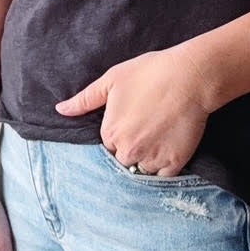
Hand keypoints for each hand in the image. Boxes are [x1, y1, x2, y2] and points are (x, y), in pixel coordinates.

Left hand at [54, 45, 215, 176]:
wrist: (190, 77)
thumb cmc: (151, 72)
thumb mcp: (112, 80)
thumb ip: (85, 99)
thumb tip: (60, 110)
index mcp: (110, 132)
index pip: (108, 145)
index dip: (120, 135)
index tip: (133, 123)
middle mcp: (127, 150)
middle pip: (124, 161)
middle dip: (132, 150)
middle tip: (148, 132)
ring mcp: (150, 158)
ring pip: (143, 170)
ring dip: (148, 161)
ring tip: (160, 141)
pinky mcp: (173, 162)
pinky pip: (163, 178)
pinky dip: (165, 169)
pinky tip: (170, 150)